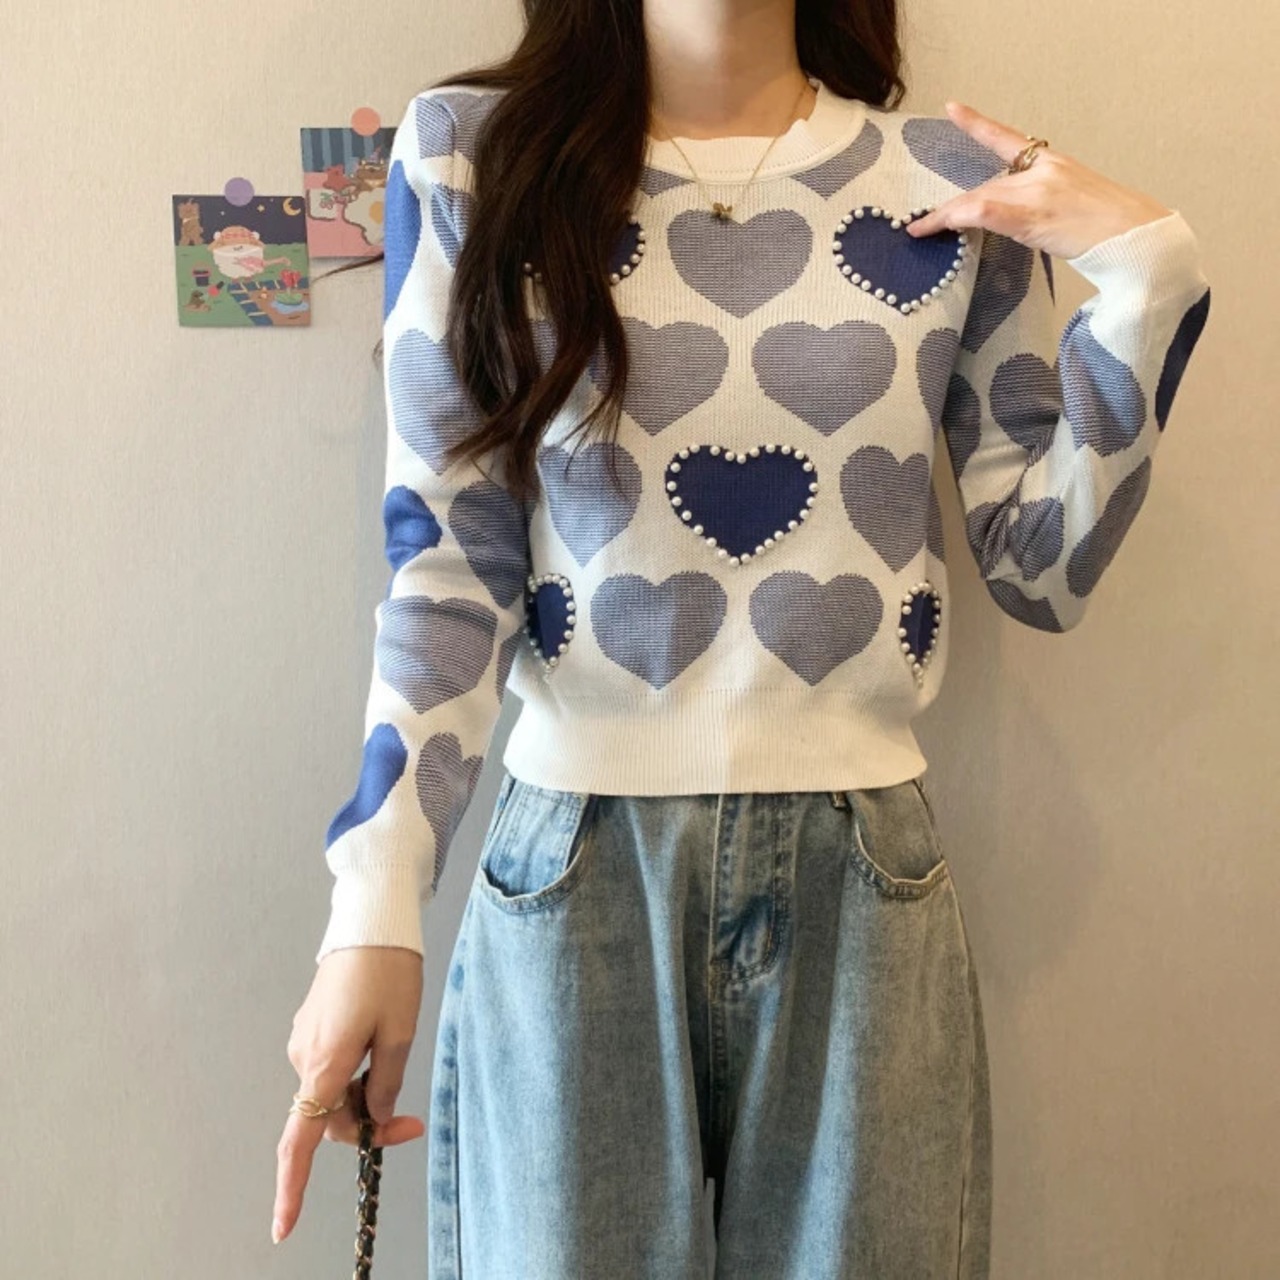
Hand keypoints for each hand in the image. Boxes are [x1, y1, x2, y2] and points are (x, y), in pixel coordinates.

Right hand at [272, 946, 425, 1244]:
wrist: (370, 923)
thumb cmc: (389, 973)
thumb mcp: (400, 1032)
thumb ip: (384, 1084)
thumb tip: (372, 1118)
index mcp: (324, 1062)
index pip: (300, 1139)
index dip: (291, 1187)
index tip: (283, 1227)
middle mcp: (304, 1055)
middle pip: (329, 1118)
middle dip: (368, 1125)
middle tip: (413, 1122)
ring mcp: (304, 1040)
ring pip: (332, 1093)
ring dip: (364, 1096)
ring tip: (397, 1054)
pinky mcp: (312, 1028)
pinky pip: (330, 1068)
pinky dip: (354, 1074)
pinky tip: (379, 1041)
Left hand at [905, 100, 1172, 258]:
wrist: (1139, 238)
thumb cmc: (1113, 229)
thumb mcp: (1076, 203)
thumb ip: (1043, 202)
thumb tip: (1013, 219)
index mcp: (1055, 163)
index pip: (1008, 138)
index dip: (976, 124)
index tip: (952, 108)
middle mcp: (1043, 171)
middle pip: (985, 187)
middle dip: (953, 209)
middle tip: (922, 226)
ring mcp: (1038, 193)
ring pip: (978, 201)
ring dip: (946, 219)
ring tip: (920, 231)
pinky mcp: (1033, 217)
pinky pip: (987, 213)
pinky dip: (958, 217)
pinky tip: (935, 225)